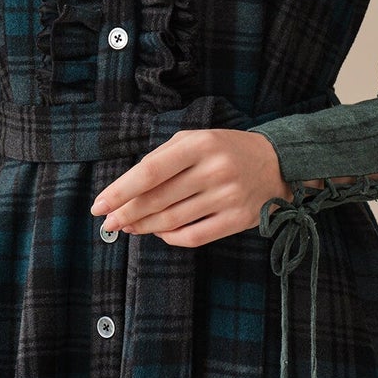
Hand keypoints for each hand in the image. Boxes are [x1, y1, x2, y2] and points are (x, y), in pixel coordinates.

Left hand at [89, 128, 294, 247]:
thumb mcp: (195, 139)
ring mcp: (228, 197)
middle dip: (126, 213)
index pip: (150, 171)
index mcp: (200, 144)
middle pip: (158, 199)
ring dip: (144, 227)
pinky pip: (194, 236)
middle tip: (108, 221)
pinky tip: (159, 233)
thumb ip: (161, 158)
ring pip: (172, 220)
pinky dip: (171, 238)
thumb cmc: (226, 149)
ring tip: (128, 227)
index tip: (99, 204)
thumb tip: (125, 188)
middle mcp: (215, 170)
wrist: (278, 163)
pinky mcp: (239, 220)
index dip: (120, 190)